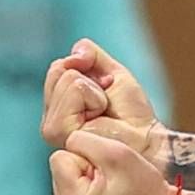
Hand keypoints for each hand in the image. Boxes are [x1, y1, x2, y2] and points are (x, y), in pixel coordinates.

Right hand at [40, 38, 162, 158]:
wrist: (144, 139)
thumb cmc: (130, 113)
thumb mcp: (112, 73)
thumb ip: (90, 54)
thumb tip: (72, 56)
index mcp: (58, 105)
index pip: (58, 67)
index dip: (86, 69)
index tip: (105, 89)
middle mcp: (50, 116)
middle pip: (58, 69)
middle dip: (89, 79)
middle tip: (104, 103)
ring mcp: (50, 126)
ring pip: (67, 78)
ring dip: (95, 91)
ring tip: (102, 111)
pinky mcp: (57, 131)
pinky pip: (76, 90)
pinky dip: (95, 97)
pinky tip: (99, 116)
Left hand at [50, 128, 177, 194]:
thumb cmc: (148, 189)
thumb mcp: (117, 153)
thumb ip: (82, 140)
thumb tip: (66, 141)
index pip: (59, 158)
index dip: (86, 156)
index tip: (110, 170)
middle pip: (62, 172)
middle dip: (85, 169)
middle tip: (115, 181)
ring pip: (68, 183)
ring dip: (87, 180)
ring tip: (115, 190)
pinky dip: (90, 193)